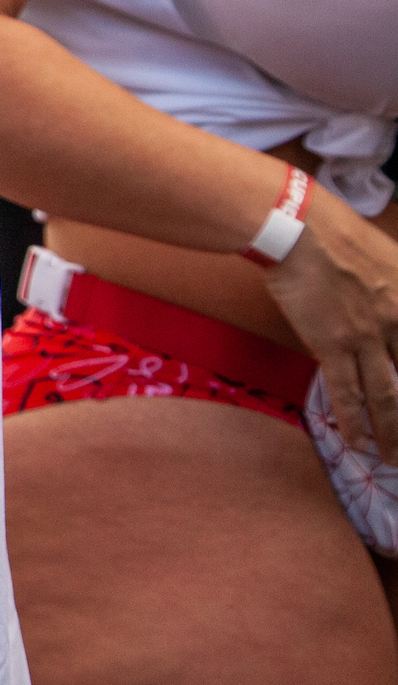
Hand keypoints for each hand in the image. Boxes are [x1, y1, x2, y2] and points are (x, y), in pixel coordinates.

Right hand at [265, 189, 397, 454]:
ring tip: (392, 457)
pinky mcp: (333, 344)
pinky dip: (355, 421)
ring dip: (391, 431)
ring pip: (388, 396)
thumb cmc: (338, 232)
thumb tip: (388, 310)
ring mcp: (368, 337)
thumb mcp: (390, 257)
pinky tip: (360, 443)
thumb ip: (396, 290)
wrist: (297, 227)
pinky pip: (347, 392)